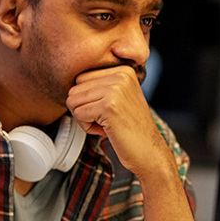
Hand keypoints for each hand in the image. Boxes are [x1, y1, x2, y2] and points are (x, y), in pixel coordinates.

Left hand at [66, 65, 175, 181]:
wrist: (148, 151)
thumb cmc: (130, 128)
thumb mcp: (120, 97)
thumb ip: (100, 84)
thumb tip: (70, 83)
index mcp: (123, 70)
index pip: (82, 78)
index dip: (88, 99)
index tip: (108, 110)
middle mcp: (121, 75)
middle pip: (75, 88)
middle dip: (83, 108)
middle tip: (105, 119)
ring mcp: (115, 90)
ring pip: (73, 101)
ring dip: (84, 118)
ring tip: (106, 124)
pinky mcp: (108, 106)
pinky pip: (78, 114)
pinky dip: (87, 127)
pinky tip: (106, 130)